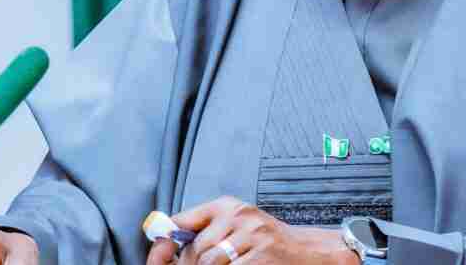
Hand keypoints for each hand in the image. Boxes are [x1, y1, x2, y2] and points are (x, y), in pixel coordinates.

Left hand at [146, 196, 358, 264]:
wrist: (306, 251)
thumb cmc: (268, 241)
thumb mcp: (237, 225)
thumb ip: (205, 228)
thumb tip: (166, 242)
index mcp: (228, 206)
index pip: (184, 220)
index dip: (166, 242)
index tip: (159, 253)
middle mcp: (239, 216)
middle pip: (196, 248)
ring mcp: (252, 236)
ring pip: (209, 261)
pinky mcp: (261, 256)